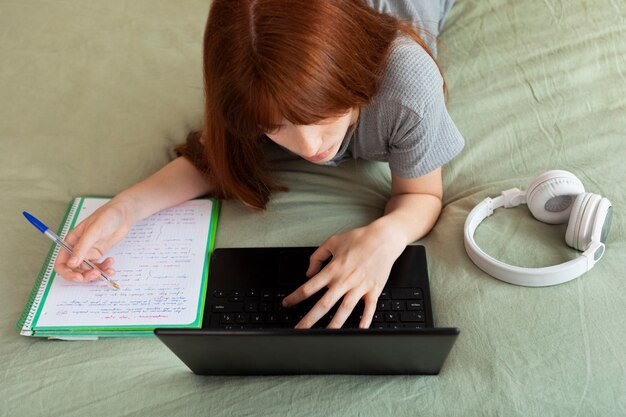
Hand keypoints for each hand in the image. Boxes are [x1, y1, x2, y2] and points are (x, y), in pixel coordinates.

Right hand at [54, 200, 132, 281]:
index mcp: (71, 242)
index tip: (79, 278)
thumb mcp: (93, 231)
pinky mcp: (98, 254)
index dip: (67, 273)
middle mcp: (78, 249)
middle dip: (85, 275)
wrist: (123, 214)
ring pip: (87, 270)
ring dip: (97, 273)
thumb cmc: (106, 216)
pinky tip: (111, 264)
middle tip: (97, 273)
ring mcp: (88, 252)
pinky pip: (98, 267)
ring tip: (108, 270)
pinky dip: (104, 269)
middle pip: (74, 270)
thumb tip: (71, 264)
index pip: (62, 262)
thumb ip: (82, 247)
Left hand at [282, 220, 406, 328]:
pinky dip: (365, 319)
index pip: (309, 287)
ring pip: (344, 309)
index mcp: (333, 269)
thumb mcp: (332, 242)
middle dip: (309, 319)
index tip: (287, 304)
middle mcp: (344, 280)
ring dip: (334, 325)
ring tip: (325, 337)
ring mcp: (360, 286)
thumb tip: (309, 272)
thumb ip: (317, 256)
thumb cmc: (359, 239)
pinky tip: (359, 329)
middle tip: (299, 330)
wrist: (383, 238)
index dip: (295, 297)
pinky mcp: (374, 289)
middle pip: (323, 304)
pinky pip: (369, 307)